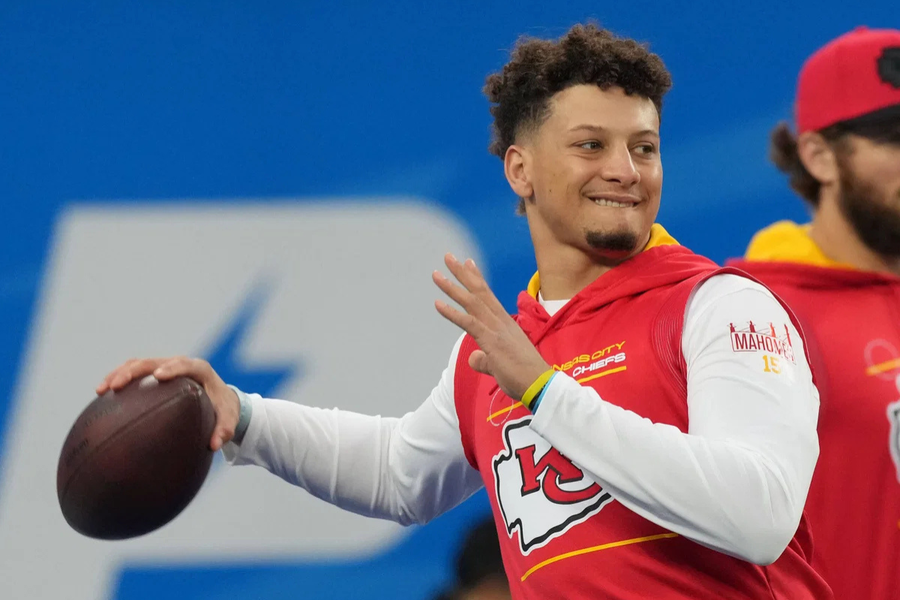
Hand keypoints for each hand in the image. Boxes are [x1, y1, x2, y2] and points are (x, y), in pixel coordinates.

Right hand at [96, 357, 239, 450]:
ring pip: (138, 365)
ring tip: (101, 390)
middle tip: (117, 385)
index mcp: (200, 370)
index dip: (172, 368)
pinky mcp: (153, 375)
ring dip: (118, 374)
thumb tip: (214, 445)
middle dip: (133, 371)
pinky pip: (133, 374)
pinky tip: (102, 397)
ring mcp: (164, 367)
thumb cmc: (223, 409)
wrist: (220, 400)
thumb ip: (224, 430)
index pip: (185, 364)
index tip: (158, 376)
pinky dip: (118, 381)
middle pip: (153, 361)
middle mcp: (179, 365)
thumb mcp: (228, 420)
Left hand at [433, 254, 550, 400]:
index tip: (468, 263)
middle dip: (462, 273)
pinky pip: (469, 322)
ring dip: (452, 287)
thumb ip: (485, 359)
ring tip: (436, 274)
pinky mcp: (491, 341)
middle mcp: (501, 321)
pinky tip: (437, 303)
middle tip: (449, 257)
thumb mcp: (500, 365)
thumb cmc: (524, 376)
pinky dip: (452, 312)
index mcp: (505, 324)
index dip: (477, 279)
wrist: (539, 384)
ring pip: (471, 302)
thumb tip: (473, 358)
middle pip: (479, 291)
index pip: (488, 296)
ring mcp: (496, 329)